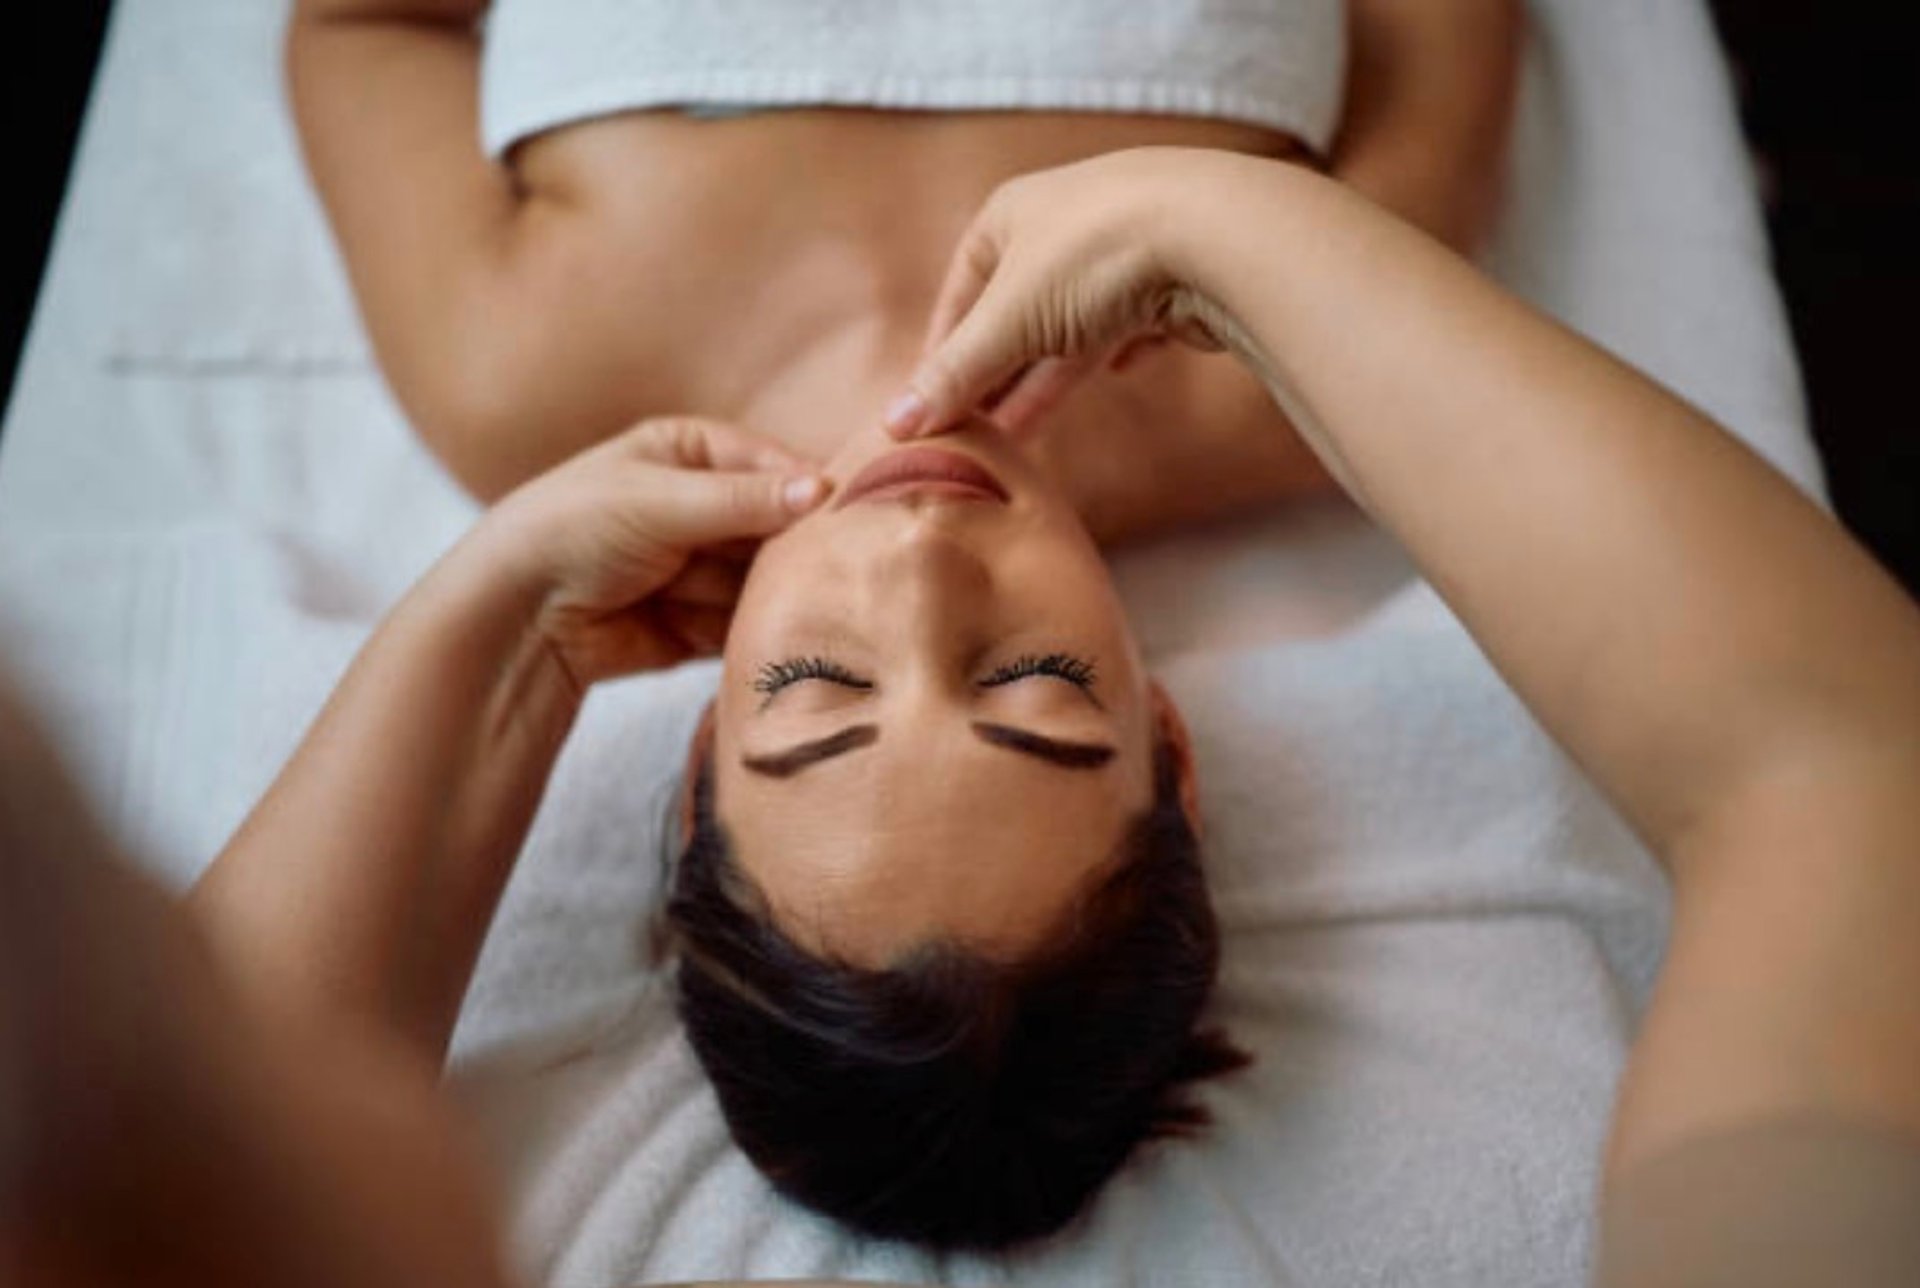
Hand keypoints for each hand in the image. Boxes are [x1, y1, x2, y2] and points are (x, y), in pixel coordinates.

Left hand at [474, 417, 826, 684]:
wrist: (517, 617)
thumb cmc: (574, 530)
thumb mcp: (660, 500)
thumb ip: (744, 501)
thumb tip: (824, 490)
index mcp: (691, 452)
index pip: (773, 466)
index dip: (807, 491)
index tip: (845, 513)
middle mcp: (703, 505)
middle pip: (777, 527)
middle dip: (779, 550)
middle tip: (795, 566)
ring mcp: (703, 566)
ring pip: (763, 580)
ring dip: (745, 593)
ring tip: (696, 594)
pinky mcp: (699, 623)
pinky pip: (742, 624)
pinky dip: (733, 629)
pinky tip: (697, 623)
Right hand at [885, 148, 1238, 439]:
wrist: (1215, 233)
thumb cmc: (1094, 257)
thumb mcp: (1008, 321)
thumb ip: (956, 374)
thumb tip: (895, 424)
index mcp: (1010, 215)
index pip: (960, 289)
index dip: (944, 349)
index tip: (931, 405)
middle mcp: (1061, 224)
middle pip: (1014, 314)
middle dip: (994, 375)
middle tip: (972, 434)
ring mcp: (1118, 250)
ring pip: (1069, 328)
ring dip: (1045, 381)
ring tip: (1019, 437)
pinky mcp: (1167, 281)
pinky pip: (1127, 327)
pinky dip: (1113, 356)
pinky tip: (1115, 375)